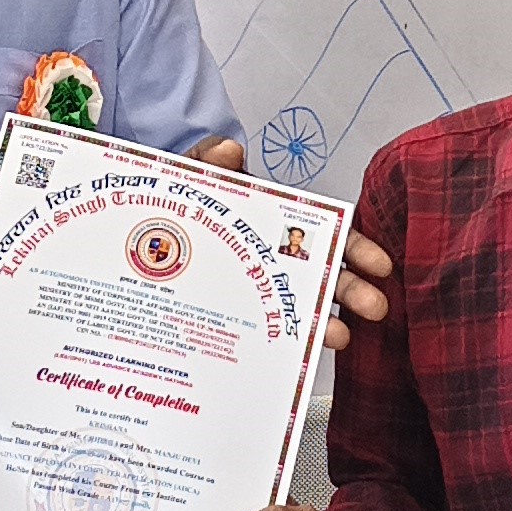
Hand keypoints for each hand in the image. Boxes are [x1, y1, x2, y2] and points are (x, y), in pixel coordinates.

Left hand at [192, 137, 393, 351]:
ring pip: (293, 307)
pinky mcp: (225, 316)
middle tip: (376, 307)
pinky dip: (277, 345)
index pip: (323, 234)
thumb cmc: (171, 200)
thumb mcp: (186, 177)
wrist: (131, 225)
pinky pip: (256, 333)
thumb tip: (230, 151)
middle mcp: (268, 258)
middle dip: (349, 290)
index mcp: (269, 221)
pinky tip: (290, 359)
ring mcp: (248, 288)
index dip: (354, 247)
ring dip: (321, 322)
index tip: (379, 264)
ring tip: (340, 339)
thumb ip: (205, 162)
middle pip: (318, 274)